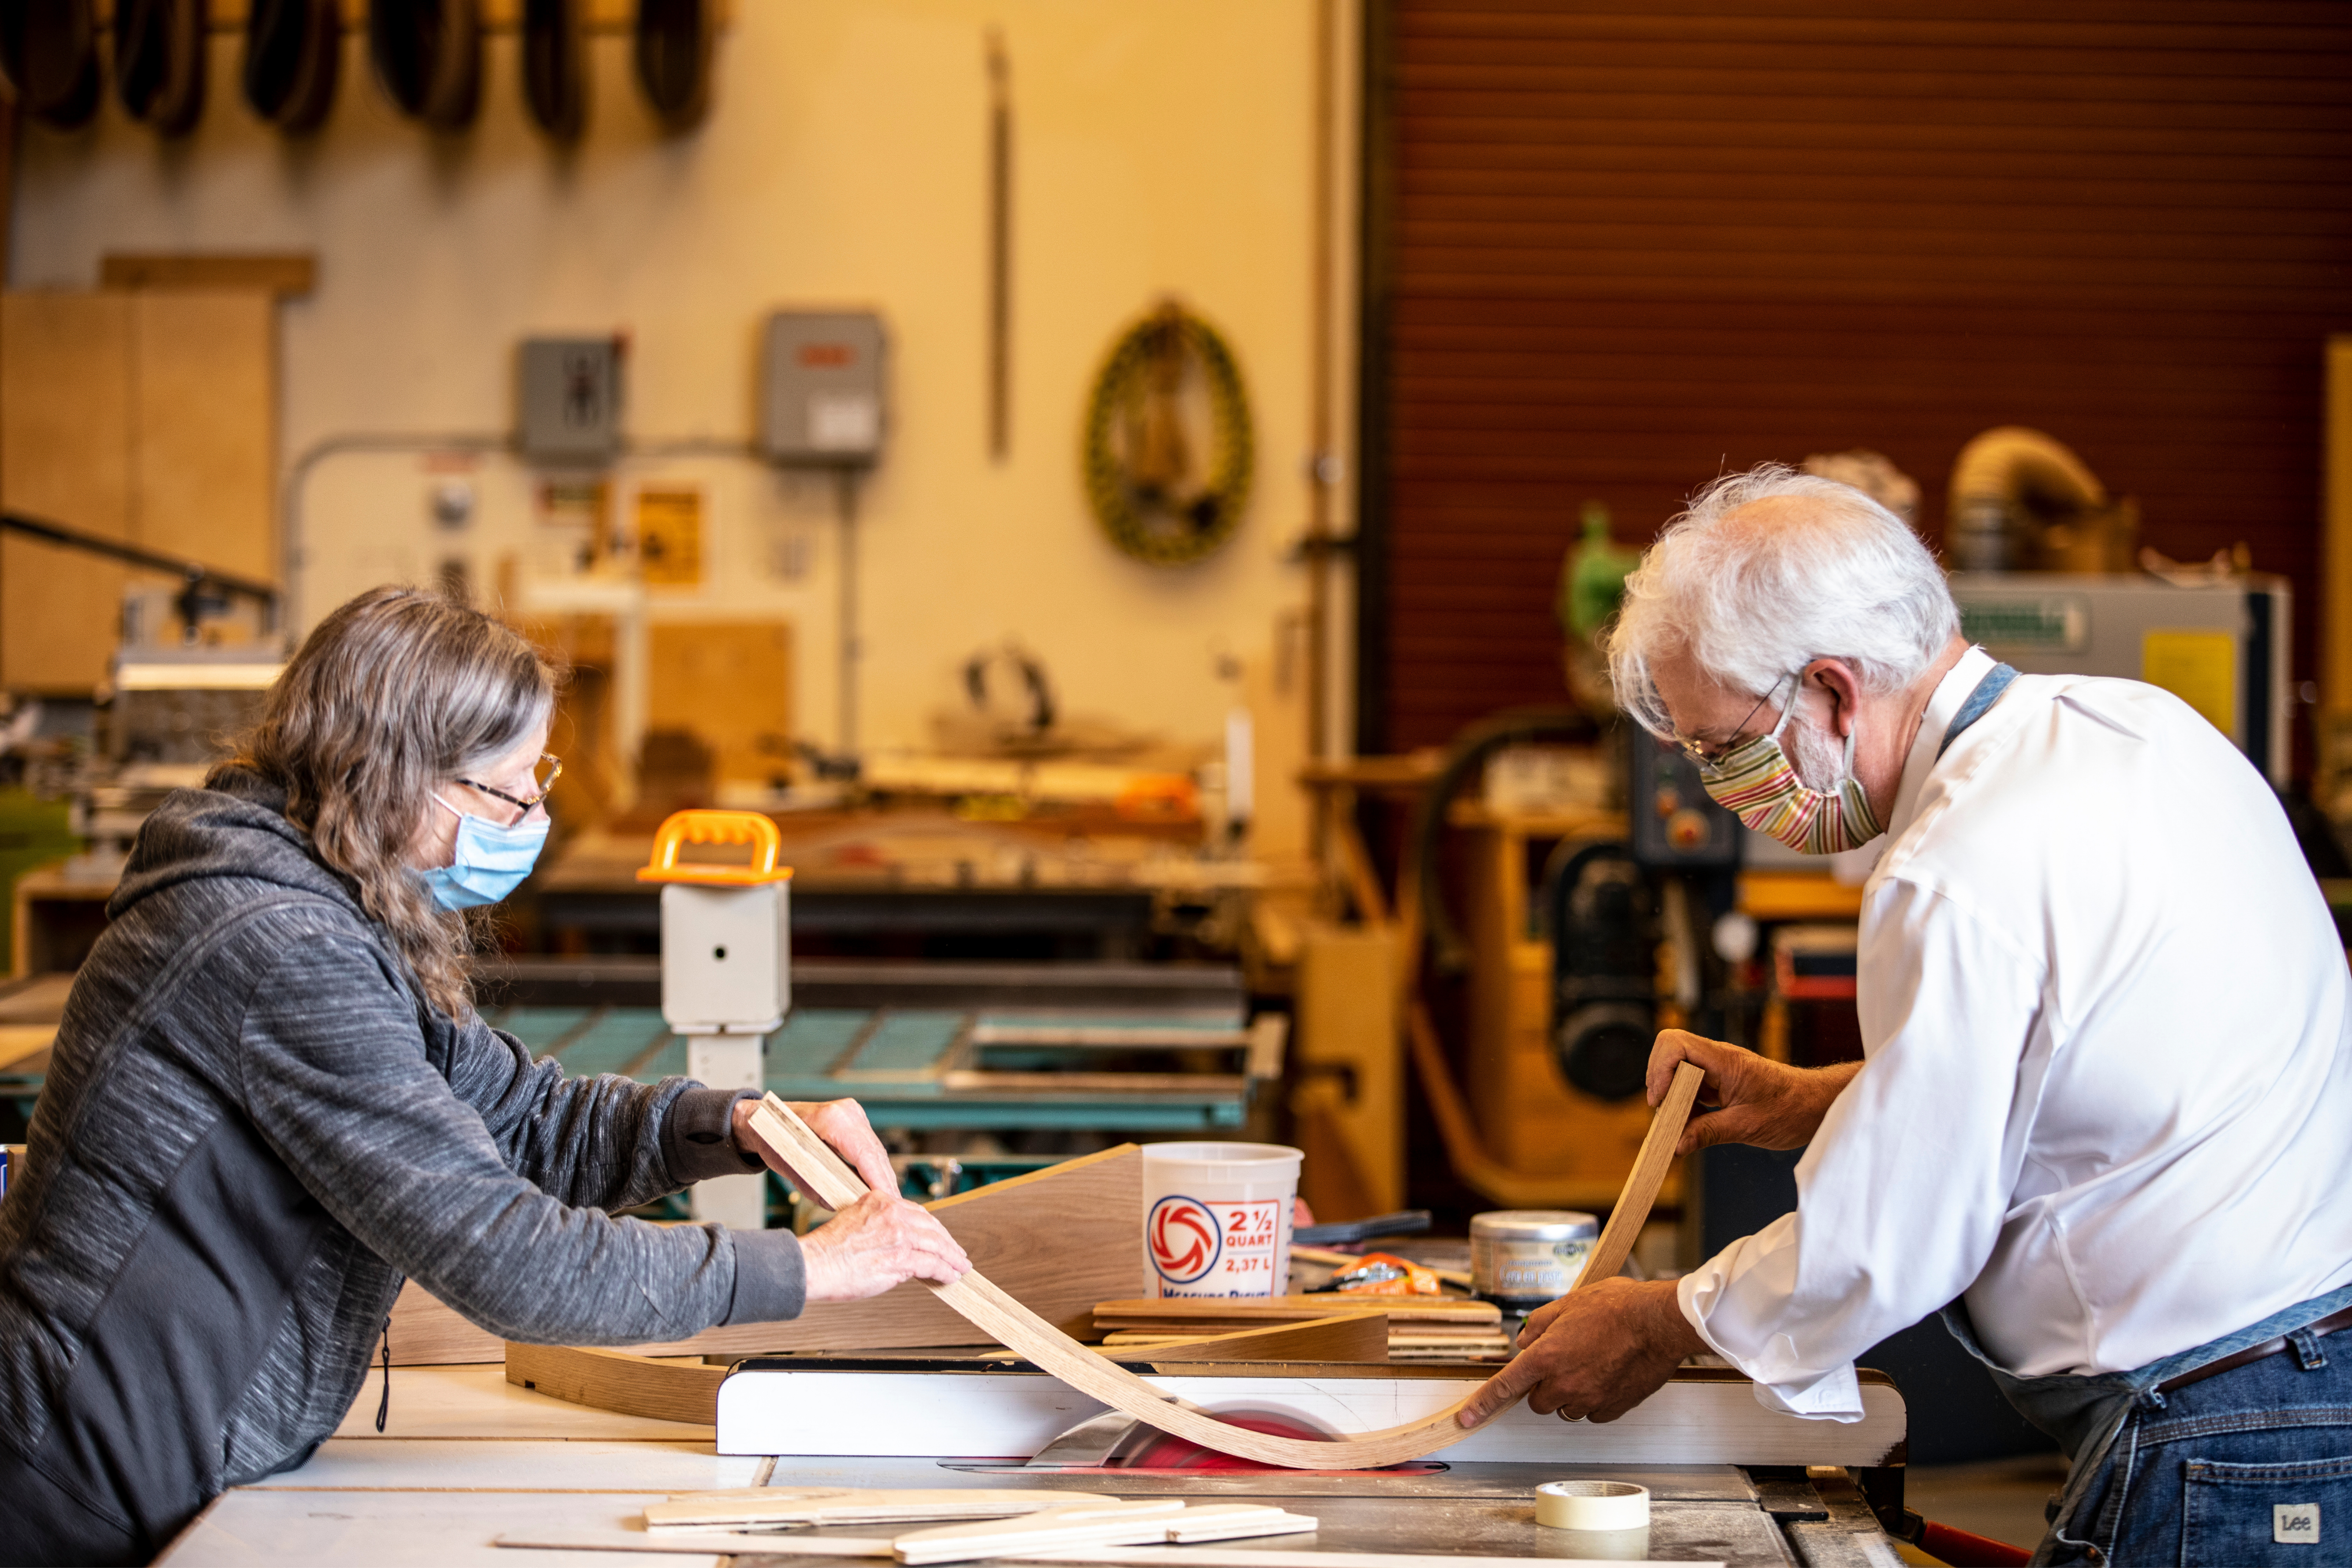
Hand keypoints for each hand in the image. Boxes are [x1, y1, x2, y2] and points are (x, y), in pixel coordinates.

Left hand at [732, 1096, 898, 1197]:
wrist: (762, 1119)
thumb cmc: (772, 1141)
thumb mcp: (794, 1169)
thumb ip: (821, 1188)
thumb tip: (846, 1206)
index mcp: (832, 1120)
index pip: (865, 1155)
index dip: (879, 1181)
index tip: (889, 1202)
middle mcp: (847, 1112)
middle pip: (875, 1154)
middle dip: (885, 1182)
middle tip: (895, 1208)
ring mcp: (852, 1113)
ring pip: (875, 1150)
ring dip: (882, 1176)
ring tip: (889, 1202)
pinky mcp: (854, 1119)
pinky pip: (869, 1147)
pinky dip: (874, 1167)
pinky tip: (878, 1186)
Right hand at [799, 1191, 972, 1301]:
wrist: (813, 1264)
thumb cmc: (827, 1250)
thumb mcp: (854, 1221)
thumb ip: (877, 1224)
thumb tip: (895, 1240)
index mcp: (880, 1200)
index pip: (916, 1212)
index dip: (932, 1227)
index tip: (940, 1236)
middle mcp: (892, 1213)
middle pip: (931, 1227)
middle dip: (947, 1242)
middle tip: (957, 1252)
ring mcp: (898, 1235)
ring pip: (936, 1245)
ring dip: (952, 1257)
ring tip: (960, 1265)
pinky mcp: (901, 1258)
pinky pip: (932, 1264)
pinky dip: (945, 1271)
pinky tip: (950, 1276)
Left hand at [1454, 1278, 1699, 1427]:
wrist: (1659, 1322)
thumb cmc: (1617, 1307)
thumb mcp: (1568, 1303)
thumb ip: (1538, 1326)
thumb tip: (1523, 1343)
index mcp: (1546, 1356)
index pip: (1504, 1386)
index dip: (1481, 1405)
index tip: (1465, 1420)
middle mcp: (1564, 1383)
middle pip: (1538, 1400)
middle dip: (1544, 1385)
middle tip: (1565, 1358)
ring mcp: (1589, 1399)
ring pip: (1565, 1407)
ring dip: (1570, 1392)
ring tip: (1592, 1362)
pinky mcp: (1612, 1409)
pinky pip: (1592, 1412)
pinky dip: (1594, 1398)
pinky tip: (1608, 1373)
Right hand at [1646, 1030, 1858, 1155]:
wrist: (1818, 1105)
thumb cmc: (1792, 1109)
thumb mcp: (1747, 1127)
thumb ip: (1708, 1133)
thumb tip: (1676, 1145)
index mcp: (1725, 1060)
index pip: (1675, 1044)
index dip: (1659, 1069)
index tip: (1660, 1101)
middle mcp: (1718, 1058)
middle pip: (1669, 1053)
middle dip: (1660, 1083)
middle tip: (1666, 1115)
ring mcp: (1718, 1069)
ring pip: (1678, 1072)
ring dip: (1672, 1098)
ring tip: (1679, 1126)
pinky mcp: (1721, 1081)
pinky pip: (1691, 1087)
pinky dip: (1685, 1106)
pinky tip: (1692, 1126)